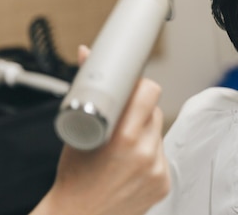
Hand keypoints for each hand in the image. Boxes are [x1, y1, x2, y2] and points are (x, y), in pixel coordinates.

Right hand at [30, 46, 168, 214]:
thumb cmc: (74, 178)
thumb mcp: (77, 131)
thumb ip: (88, 91)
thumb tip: (88, 55)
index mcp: (123, 136)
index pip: (149, 91)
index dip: (140, 86)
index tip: (133, 87)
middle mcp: (144, 151)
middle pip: (154, 110)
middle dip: (138, 110)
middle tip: (121, 120)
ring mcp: (157, 168)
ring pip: (158, 131)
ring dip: (145, 132)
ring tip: (122, 146)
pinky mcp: (164, 181)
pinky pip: (162, 154)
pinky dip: (149, 154)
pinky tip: (131, 163)